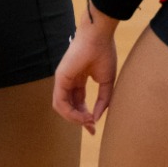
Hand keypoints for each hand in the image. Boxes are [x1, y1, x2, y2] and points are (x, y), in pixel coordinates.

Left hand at [52, 15, 119, 132]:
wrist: (99, 38)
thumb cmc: (104, 54)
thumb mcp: (107, 83)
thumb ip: (103, 101)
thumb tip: (96, 118)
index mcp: (80, 80)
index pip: (79, 102)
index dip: (86, 116)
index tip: (94, 128)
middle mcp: (69, 81)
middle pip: (70, 107)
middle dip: (80, 120)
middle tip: (91, 129)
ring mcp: (63, 80)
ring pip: (63, 107)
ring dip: (75, 119)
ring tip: (88, 122)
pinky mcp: (60, 79)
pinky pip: (60, 102)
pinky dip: (70, 113)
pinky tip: (83, 116)